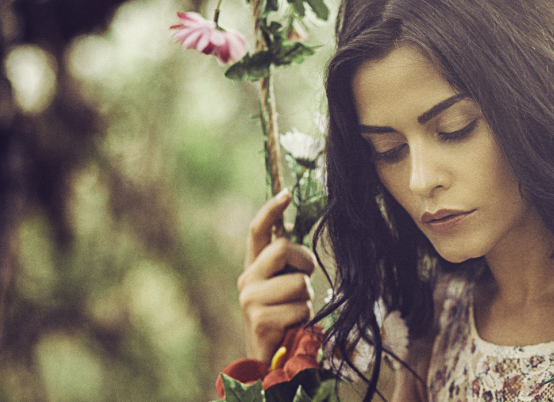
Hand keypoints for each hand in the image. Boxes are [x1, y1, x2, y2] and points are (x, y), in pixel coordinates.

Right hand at [238, 190, 315, 362]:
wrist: (266, 360)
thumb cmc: (282, 319)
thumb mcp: (283, 287)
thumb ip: (286, 264)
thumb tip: (291, 230)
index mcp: (254, 267)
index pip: (259, 231)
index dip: (271, 210)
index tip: (286, 193)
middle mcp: (247, 279)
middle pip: (285, 249)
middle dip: (306, 263)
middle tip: (304, 281)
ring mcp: (250, 300)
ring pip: (299, 283)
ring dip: (306, 300)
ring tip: (293, 313)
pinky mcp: (260, 320)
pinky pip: (300, 309)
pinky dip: (304, 320)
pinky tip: (290, 329)